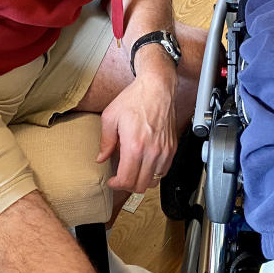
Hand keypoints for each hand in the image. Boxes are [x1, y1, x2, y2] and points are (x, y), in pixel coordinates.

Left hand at [96, 68, 176, 192]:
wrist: (157, 87)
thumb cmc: (135, 98)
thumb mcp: (111, 117)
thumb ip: (105, 141)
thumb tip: (101, 157)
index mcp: (135, 146)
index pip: (127, 180)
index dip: (117, 185)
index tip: (112, 180)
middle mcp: (152, 151)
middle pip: (140, 186)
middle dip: (128, 185)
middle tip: (121, 177)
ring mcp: (164, 150)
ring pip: (154, 181)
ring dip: (142, 180)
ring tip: (133, 170)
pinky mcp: (172, 147)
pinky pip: (164, 170)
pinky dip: (154, 172)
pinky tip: (145, 163)